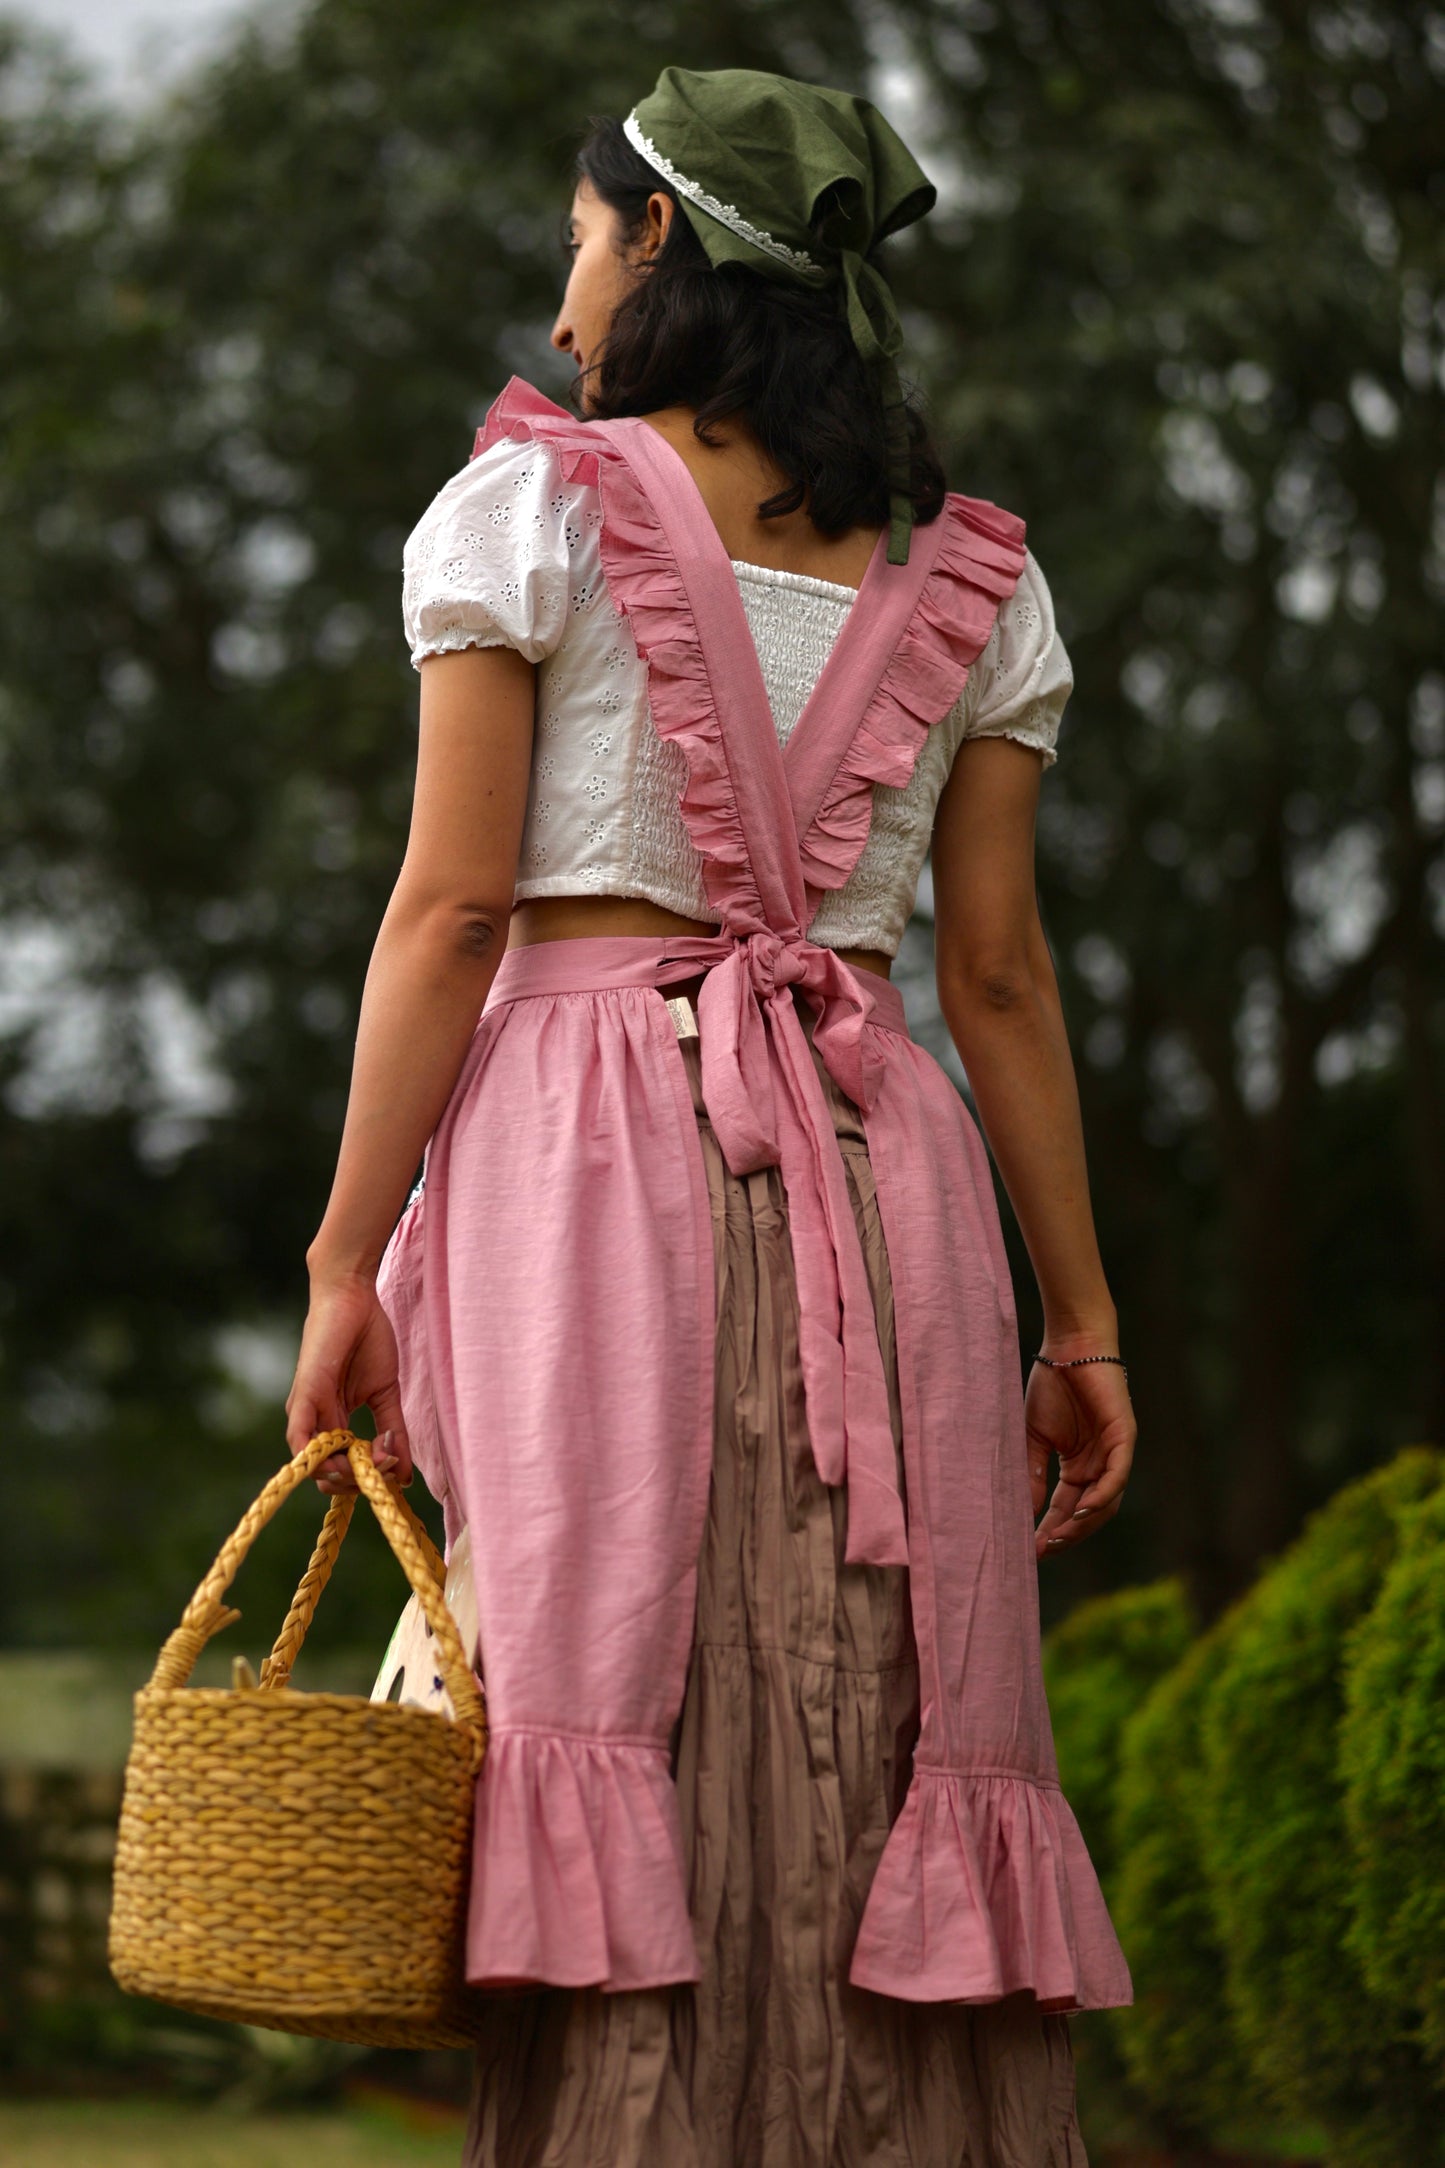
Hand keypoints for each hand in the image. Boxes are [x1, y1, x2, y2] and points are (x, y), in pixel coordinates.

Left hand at [285, 1269, 413, 1493]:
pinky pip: (299, 1439)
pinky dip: (315, 1459)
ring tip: (373, 1462)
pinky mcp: (304, 1395)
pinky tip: (342, 1462)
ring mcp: (308, 1410)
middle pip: (326, 1475)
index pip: (341, 1470)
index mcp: (335, 1421)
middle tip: (383, 1468)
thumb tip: (405, 1474)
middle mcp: (317, 1421)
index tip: (391, 1471)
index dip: (364, 1480)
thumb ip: (395, 1431)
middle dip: (356, 1483)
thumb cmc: (368, 1337)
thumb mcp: (386, 1393)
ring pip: (313, 1465)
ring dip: (344, 1475)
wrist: (354, 1297)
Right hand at [1026, 1353, 1134, 1558]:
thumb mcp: (1033, 1437)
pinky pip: (1117, 1476)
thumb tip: (1023, 1512)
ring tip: (1059, 1537)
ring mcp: (1114, 1453)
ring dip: (1084, 1523)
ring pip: (1106, 1501)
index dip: (1050, 1530)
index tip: (1030, 1550)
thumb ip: (1031, 1473)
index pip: (1067, 1509)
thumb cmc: (1051, 1385)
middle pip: (1088, 1514)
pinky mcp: (1124, 1438)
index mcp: (1079, 1466)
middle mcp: (1099, 1465)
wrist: (1068, 1346)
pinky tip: (1083, 1512)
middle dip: (1066, 1535)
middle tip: (1042, 1550)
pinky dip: (1102, 1496)